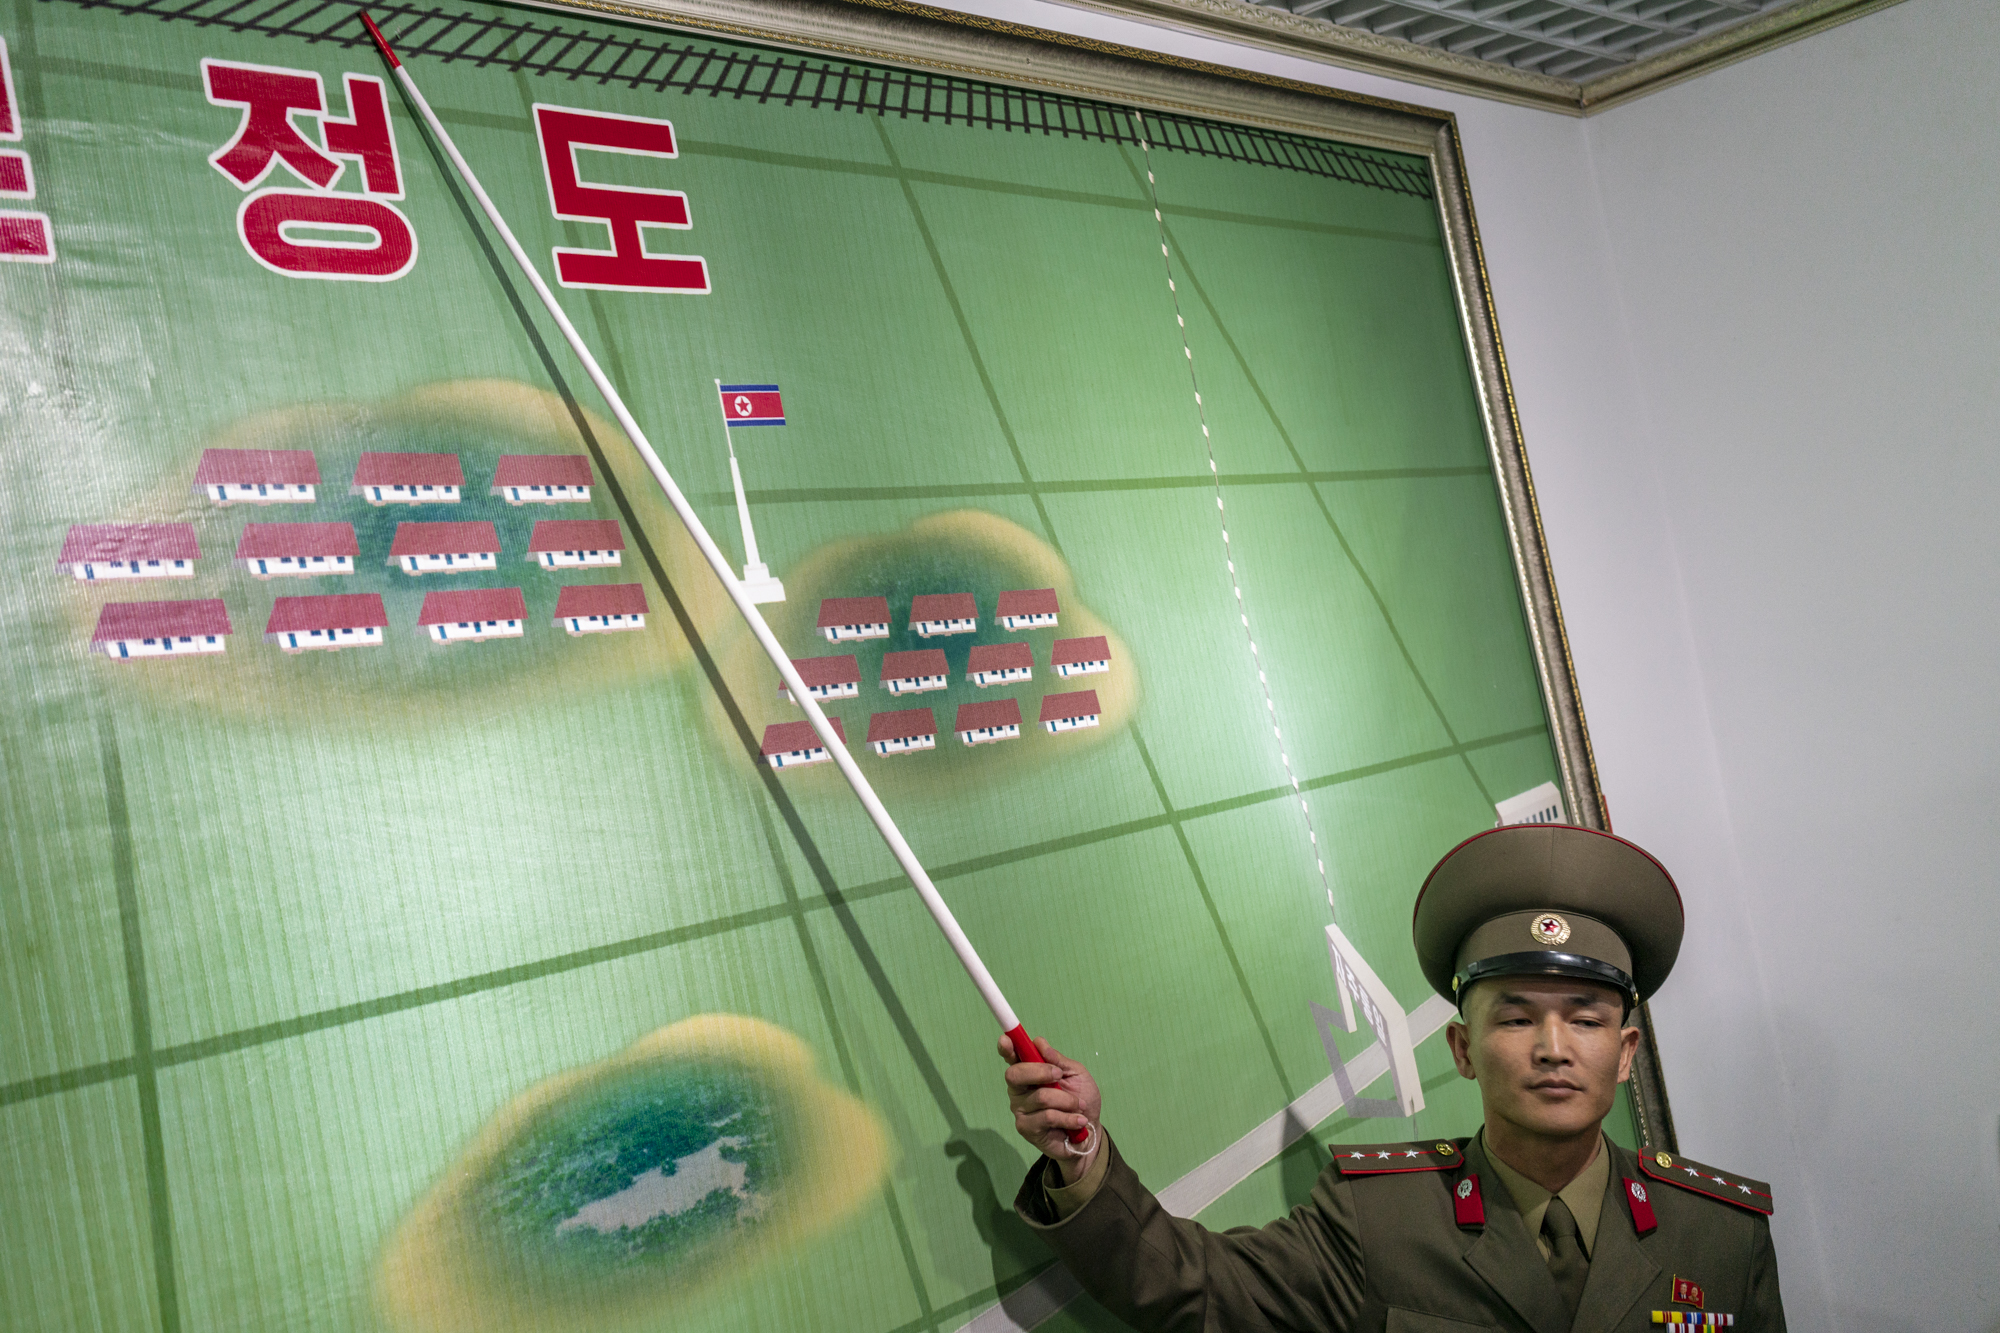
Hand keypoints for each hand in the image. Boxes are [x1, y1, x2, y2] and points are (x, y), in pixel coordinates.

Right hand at [1000, 1034, 1101, 1182]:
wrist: (1090, 1133)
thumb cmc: (1081, 1100)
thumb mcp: (1076, 1075)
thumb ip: (1058, 1060)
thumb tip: (1039, 1042)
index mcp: (1029, 1073)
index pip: (1012, 1058)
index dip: (1007, 1048)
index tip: (1006, 1039)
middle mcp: (1019, 1090)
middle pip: (1014, 1074)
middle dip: (1040, 1071)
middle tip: (1060, 1075)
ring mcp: (1020, 1110)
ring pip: (1040, 1097)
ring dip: (1067, 1100)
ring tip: (1079, 1106)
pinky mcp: (1026, 1128)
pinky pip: (1047, 1117)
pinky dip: (1068, 1117)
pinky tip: (1077, 1121)